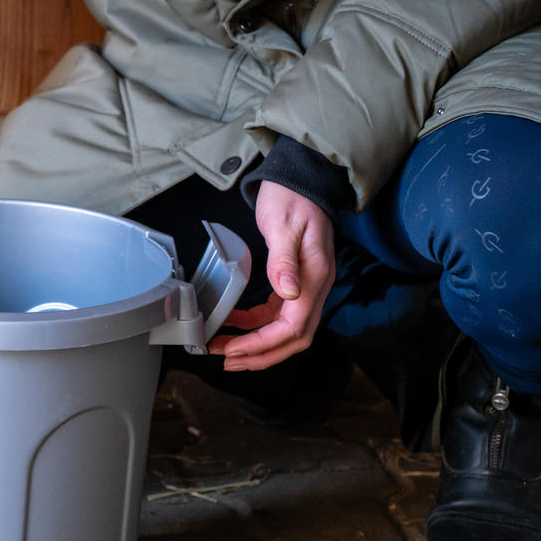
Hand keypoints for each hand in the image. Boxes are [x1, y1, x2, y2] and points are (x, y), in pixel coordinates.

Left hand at [208, 181, 334, 369]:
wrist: (300, 181)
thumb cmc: (291, 199)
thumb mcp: (283, 224)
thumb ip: (284, 260)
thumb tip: (288, 294)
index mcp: (315, 277)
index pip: (294, 327)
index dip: (264, 345)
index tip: (235, 350)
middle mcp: (315, 287)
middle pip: (294, 338)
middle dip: (261, 355)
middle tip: (227, 360)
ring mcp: (306, 286)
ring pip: (285, 330)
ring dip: (256, 344)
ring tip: (225, 349)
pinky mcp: (294, 283)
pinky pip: (277, 314)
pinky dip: (255, 323)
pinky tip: (234, 322)